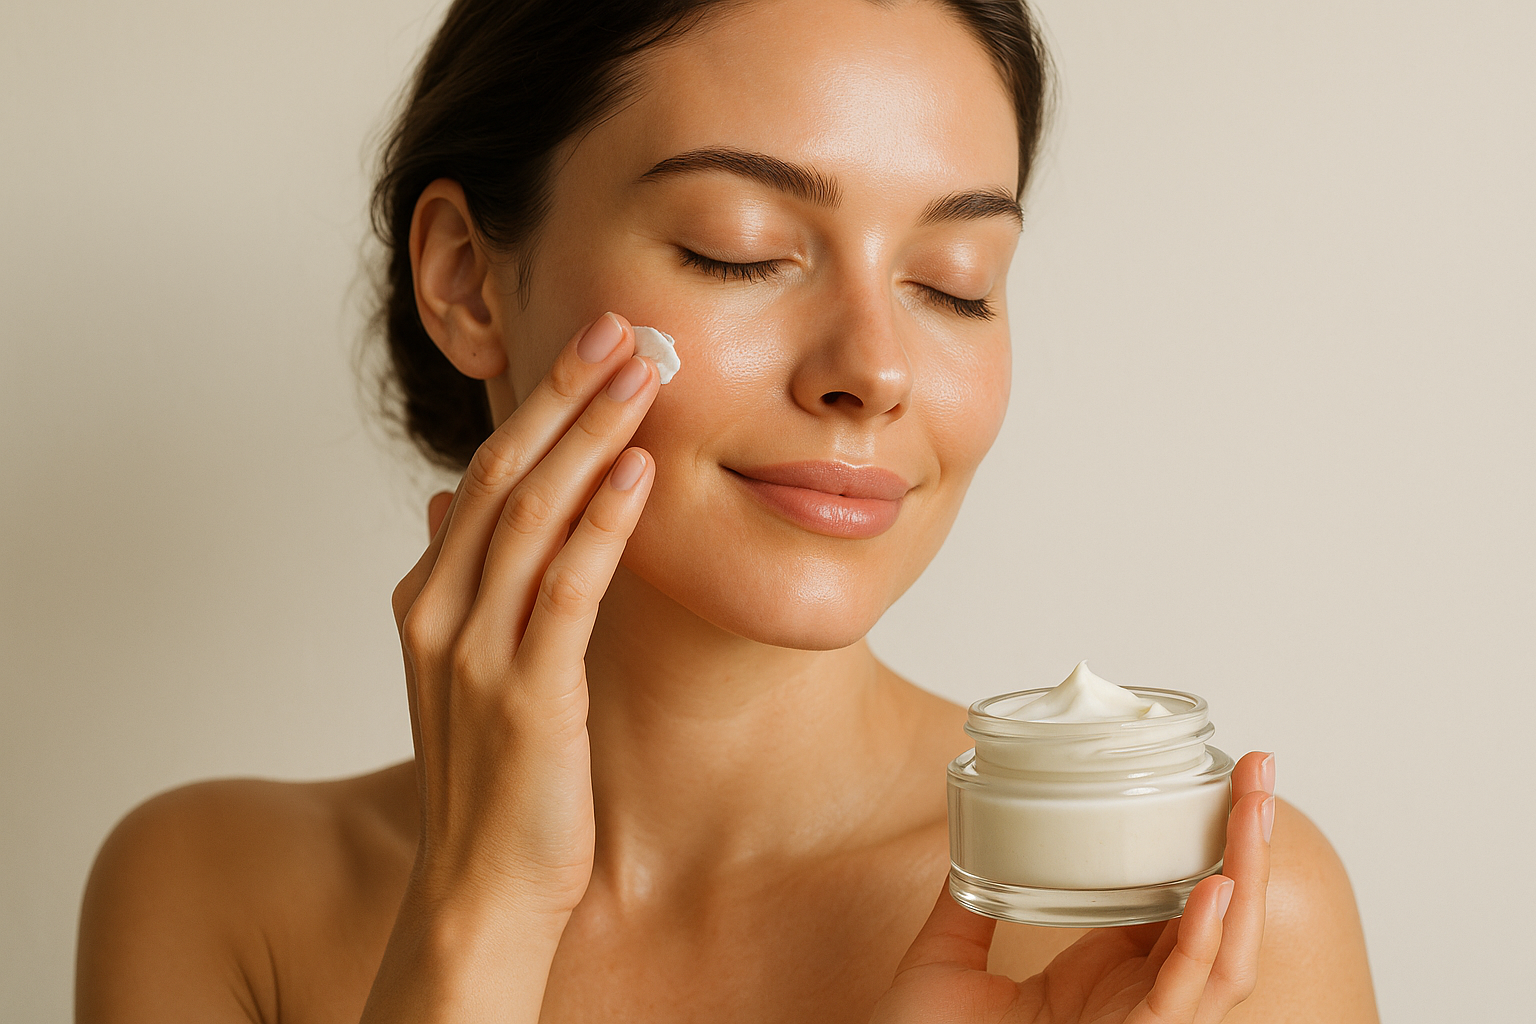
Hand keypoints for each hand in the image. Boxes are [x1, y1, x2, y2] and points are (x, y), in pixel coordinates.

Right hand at [389, 311, 658, 923]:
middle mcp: (439, 611)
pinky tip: (638, 474)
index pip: (486, 475)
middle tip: (622, 325)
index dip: (539, 404)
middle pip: (503, 474)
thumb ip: (458, 581)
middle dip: (564, 393)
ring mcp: (474, 653)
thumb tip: (449, 506)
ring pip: (530, 517)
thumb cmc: (492, 779)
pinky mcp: (523, 698)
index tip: (594, 346)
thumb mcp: (463, 668)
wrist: (480, 890)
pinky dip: (600, 528)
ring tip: (642, 373)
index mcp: (429, 597)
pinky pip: (563, 593)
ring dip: (588, 437)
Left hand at [873, 751, 1275, 1023]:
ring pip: (1223, 958)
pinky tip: (1215, 890)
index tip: (1218, 784)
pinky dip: (1203, 945)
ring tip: (1254, 809)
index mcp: (1107, 982)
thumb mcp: (948, 963)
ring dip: (1246, 880)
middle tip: (1258, 770)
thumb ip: (968, 907)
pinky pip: (1179, 997)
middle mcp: (1135, 1004)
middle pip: (1223, 923)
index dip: (1209, 848)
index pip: (1182, 908)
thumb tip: (970, 839)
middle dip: (1249, 847)